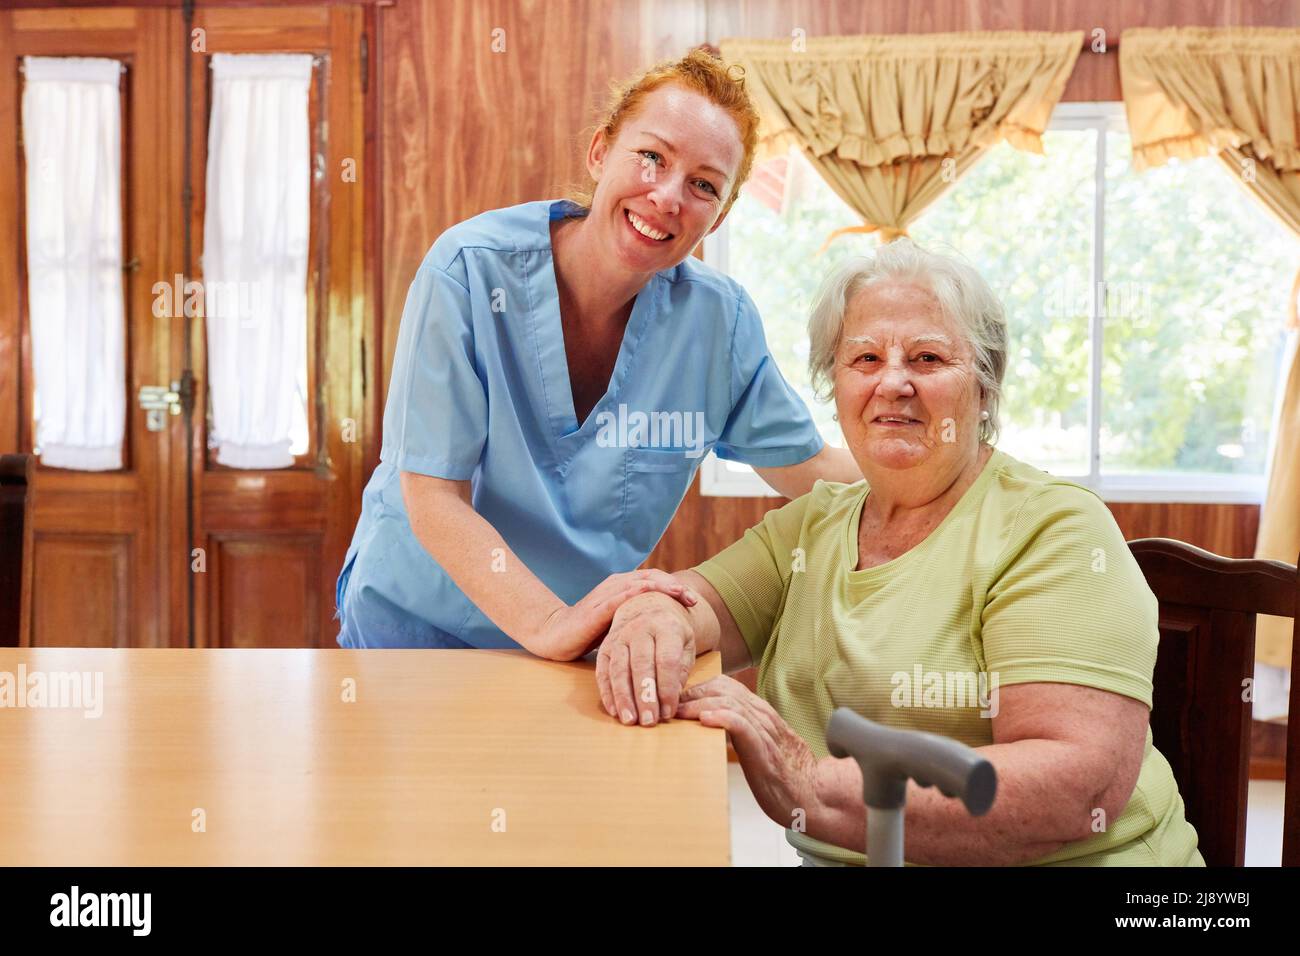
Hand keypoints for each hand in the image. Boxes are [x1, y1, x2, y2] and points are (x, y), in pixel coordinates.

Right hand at [532, 570, 695, 661]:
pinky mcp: (596, 608)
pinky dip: (636, 594)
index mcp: (622, 586)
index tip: (693, 600)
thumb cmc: (589, 631)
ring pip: (639, 583)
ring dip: (662, 587)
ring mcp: (606, 594)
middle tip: (693, 599)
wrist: (555, 634)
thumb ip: (638, 617)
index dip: (675, 586)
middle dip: (674, 586)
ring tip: (681, 594)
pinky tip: (649, 595)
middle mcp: (616, 585)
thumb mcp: (619, 621)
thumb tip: (667, 627)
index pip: (654, 579)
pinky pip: (619, 597)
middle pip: (652, 578)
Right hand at [596, 590, 696, 726]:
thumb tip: (670, 699)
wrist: (648, 605)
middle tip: (649, 721)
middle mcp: (640, 628)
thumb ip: (680, 670)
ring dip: (624, 697)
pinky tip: (615, 710)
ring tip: (630, 720)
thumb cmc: (671, 631)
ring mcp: (619, 636)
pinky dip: (608, 692)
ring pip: (619, 669)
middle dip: (644, 696)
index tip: (669, 711)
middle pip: (641, 665)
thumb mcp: (685, 644)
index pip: (666, 660)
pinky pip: (603, 671)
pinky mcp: (605, 646)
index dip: (667, 688)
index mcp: (666, 625)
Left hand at [676, 675, 818, 827]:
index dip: (698, 687)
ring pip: (729, 703)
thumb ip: (741, 730)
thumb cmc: (785, 774)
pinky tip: (705, 720)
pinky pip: (742, 725)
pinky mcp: (764, 749)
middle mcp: (762, 715)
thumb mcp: (760, 744)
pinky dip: (722, 718)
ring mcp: (764, 730)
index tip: (675, 698)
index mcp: (760, 712)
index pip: (725, 685)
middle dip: (692, 693)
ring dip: (699, 704)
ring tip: (678, 711)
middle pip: (722, 689)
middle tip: (668, 703)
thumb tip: (709, 725)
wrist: (813, 794)